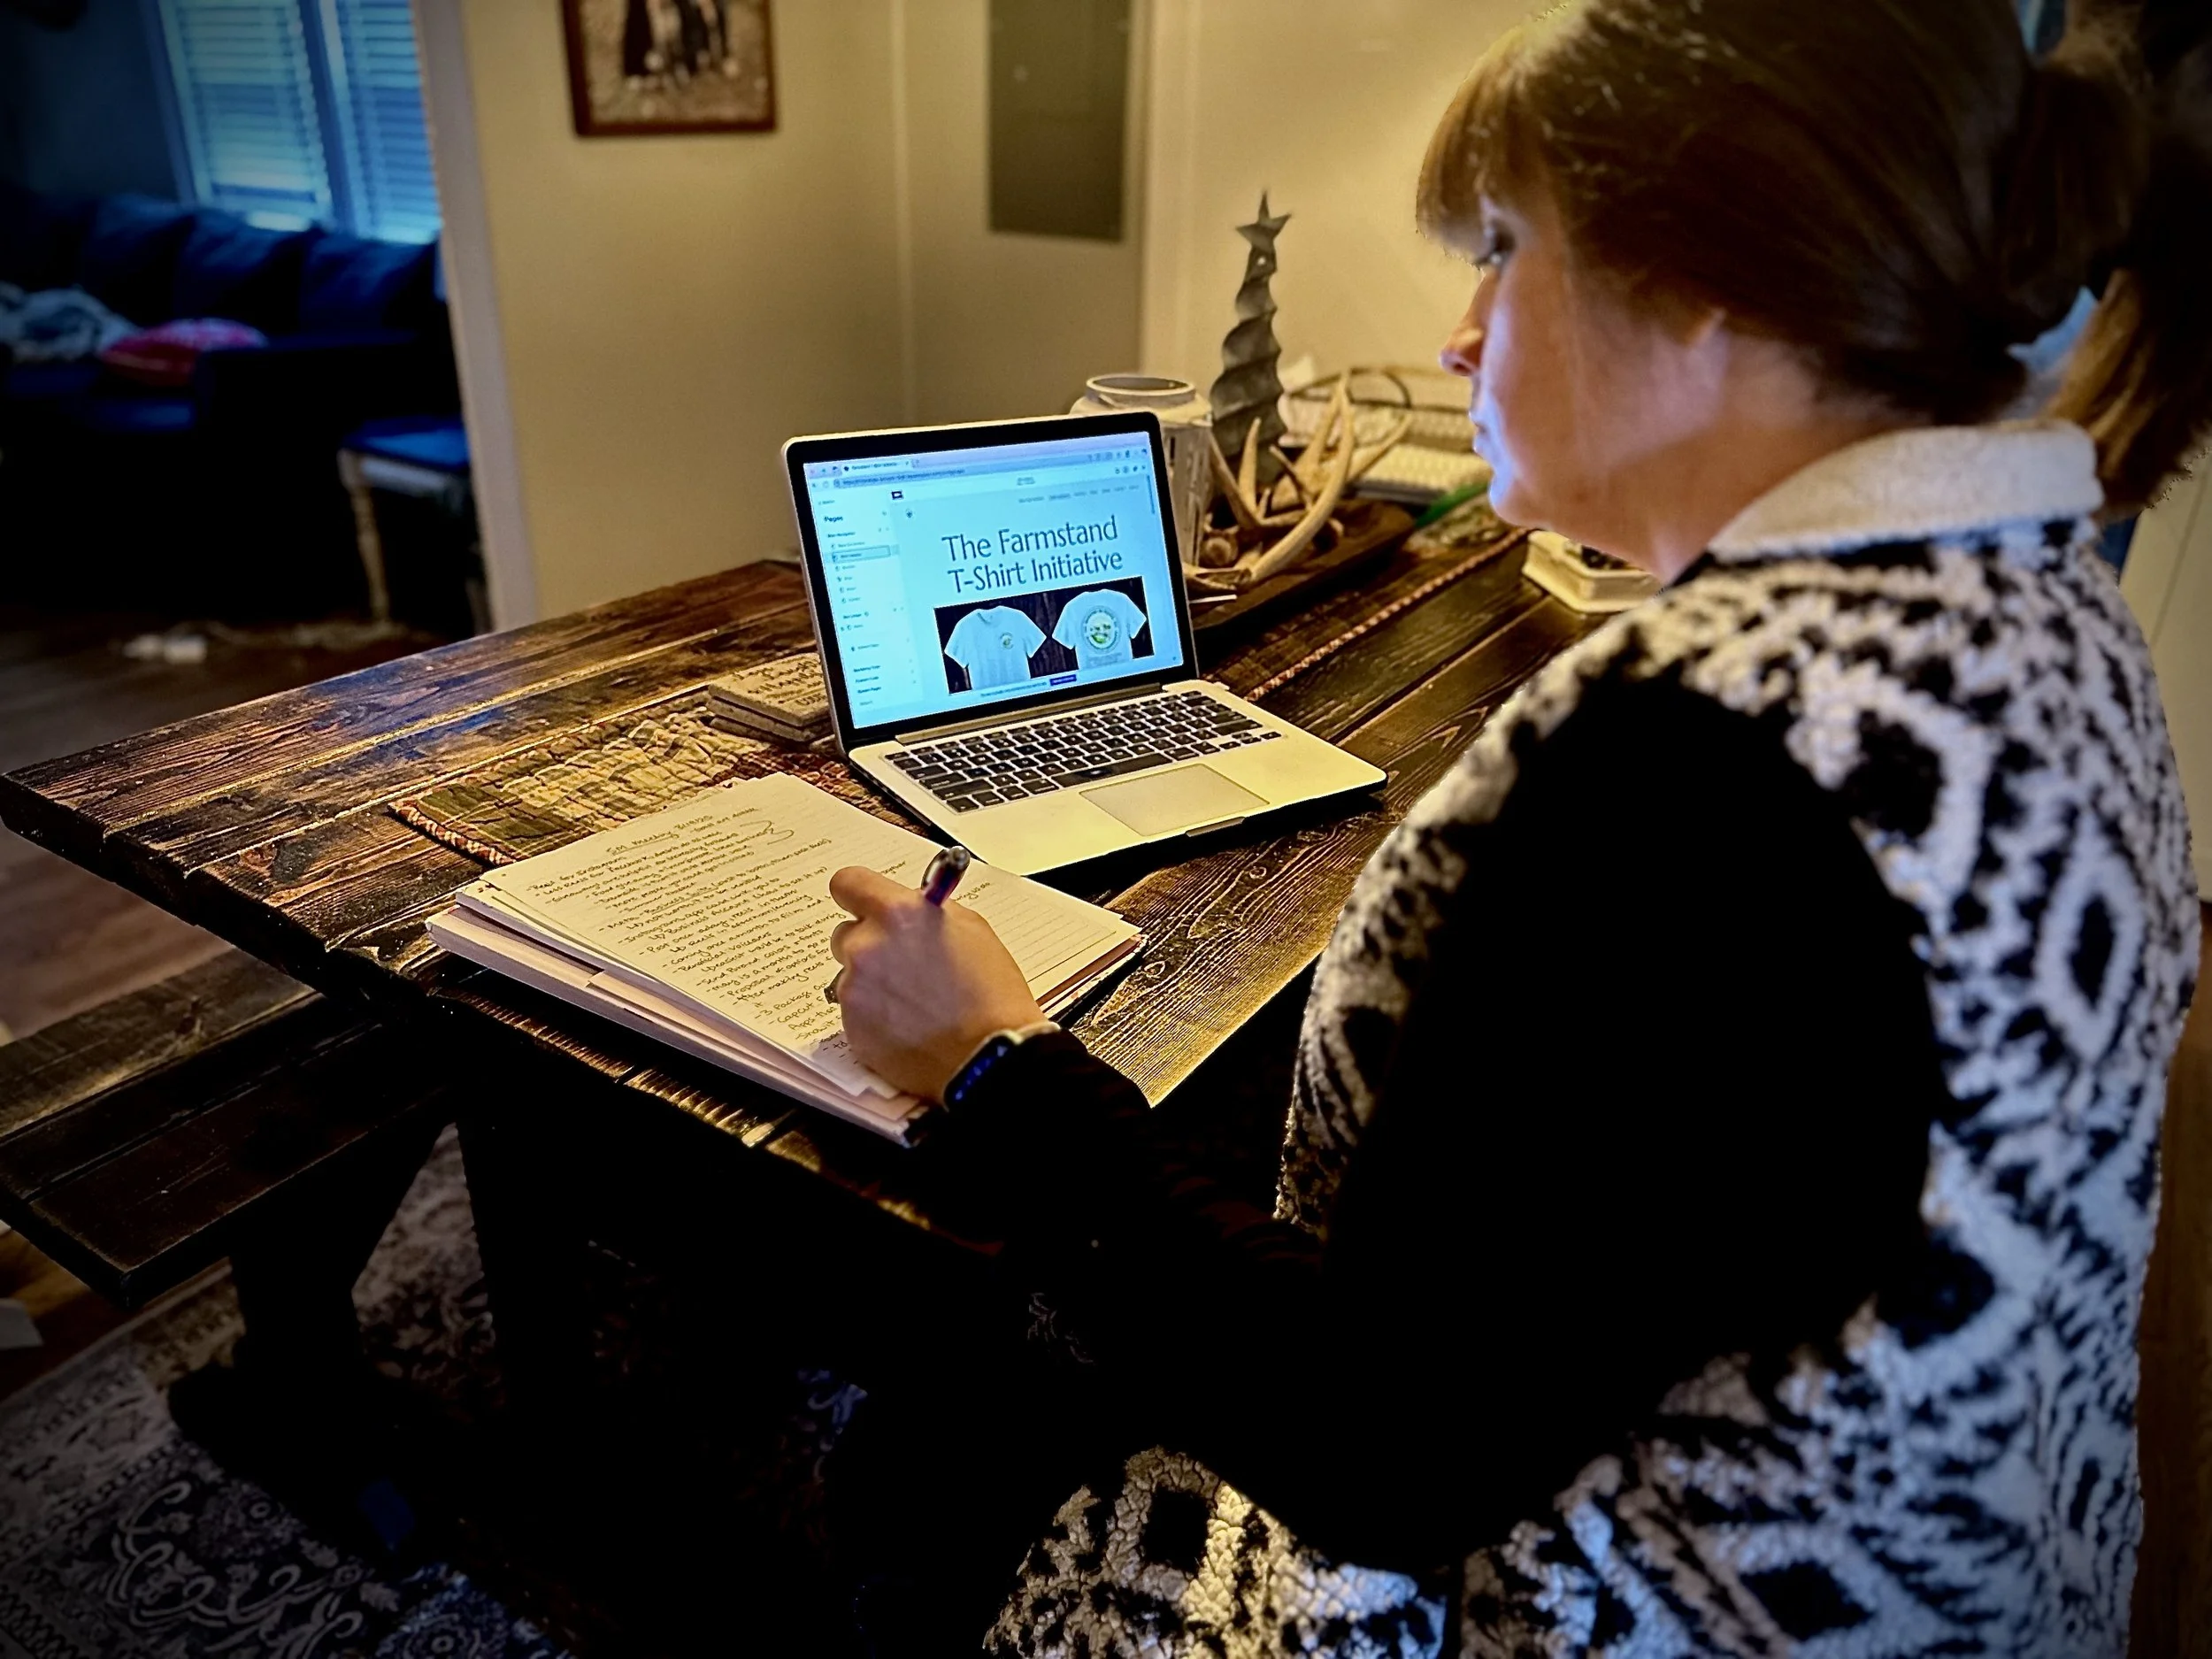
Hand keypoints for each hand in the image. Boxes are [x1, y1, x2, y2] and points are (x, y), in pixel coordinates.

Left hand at [827, 865, 1045, 1099]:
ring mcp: (855, 990)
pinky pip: (854, 1012)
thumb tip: (907, 906)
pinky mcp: (851, 1028)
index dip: (857, 894)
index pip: (848, 882)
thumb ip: (927, 910)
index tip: (863, 903)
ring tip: (914, 1002)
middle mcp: (867, 947)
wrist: (990, 1056)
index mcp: (898, 913)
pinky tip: (909, 1024)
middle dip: (870, 945)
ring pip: (850, 976)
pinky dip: (874, 1016)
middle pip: (846, 933)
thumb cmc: (991, 995)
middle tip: (904, 964)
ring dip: (872, 984)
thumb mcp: (972, 928)